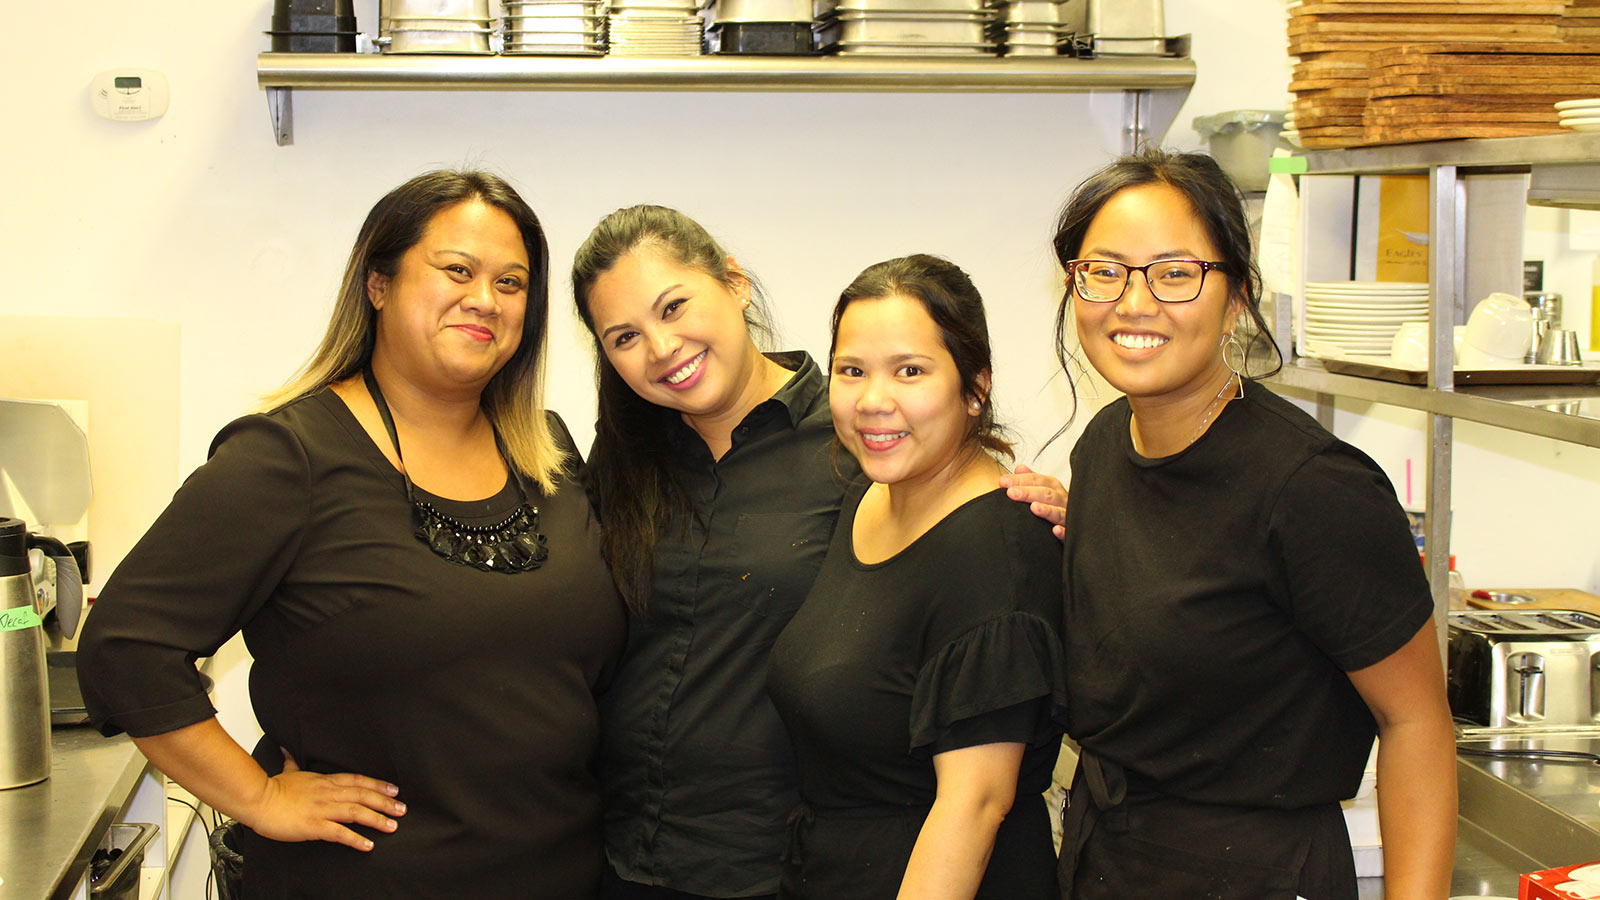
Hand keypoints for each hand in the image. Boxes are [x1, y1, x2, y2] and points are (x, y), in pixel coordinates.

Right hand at [241, 751, 405, 851]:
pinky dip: (356, 838)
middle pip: (363, 795)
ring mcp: (322, 809)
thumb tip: (288, 750)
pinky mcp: (314, 825)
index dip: (378, 785)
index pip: (358, 780)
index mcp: (324, 781)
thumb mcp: (288, 771)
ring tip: (392, 826)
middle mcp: (328, 793)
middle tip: (402, 809)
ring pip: (356, 812)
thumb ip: (293, 762)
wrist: (257, 799)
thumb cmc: (271, 788)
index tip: (394, 790)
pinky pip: (339, 832)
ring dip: (377, 819)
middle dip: (385, 802)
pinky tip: (368, 844)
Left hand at [999, 464, 1066, 540]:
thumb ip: (1031, 479)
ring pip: (1058, 512)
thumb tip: (1019, 468)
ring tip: (1034, 507)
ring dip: (1047, 510)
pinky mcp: (1070, 532)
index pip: (1037, 480)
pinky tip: (1055, 530)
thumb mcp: (1043, 488)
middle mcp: (1061, 499)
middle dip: (1029, 492)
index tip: (1003, 481)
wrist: (1072, 523)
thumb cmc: (1054, 504)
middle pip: (1046, 494)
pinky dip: (1063, 531)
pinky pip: (1068, 532)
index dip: (1020, 480)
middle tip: (1011, 493)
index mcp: (1053, 487)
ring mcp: (1067, 516)